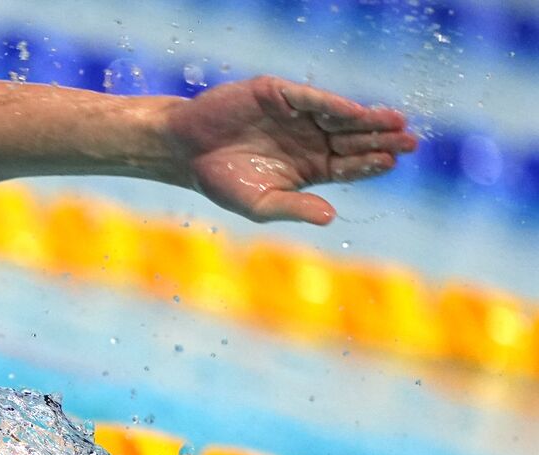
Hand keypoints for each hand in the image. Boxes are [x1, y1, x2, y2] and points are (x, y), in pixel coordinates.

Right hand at [164, 76, 416, 224]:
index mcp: (309, 168)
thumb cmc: (220, 181)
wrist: (184, 151)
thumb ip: (295, 208)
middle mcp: (308, 140)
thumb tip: (331, 217)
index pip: (348, 166)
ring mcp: (295, 115)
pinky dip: (334, 105)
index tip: (392, 163)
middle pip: (353, 140)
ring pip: (340, 117)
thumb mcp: (259, 204)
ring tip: (396, 123)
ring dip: (368, 120)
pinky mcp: (279, 95)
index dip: (370, 164)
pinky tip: (355, 112)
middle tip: (411, 142)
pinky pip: (312, 99)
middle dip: (381, 140)